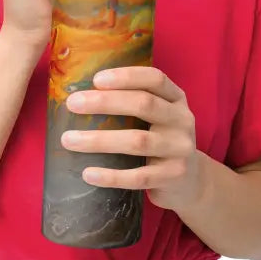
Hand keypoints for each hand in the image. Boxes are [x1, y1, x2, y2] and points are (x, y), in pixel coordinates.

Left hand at [60, 66, 204, 211]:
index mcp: (176, 99)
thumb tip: (80, 94)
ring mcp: (180, 149)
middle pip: (144, 105)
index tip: (96, 79)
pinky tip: (88, 173)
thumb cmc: (160, 141)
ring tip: (68, 140)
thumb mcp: (158, 116)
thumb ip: (132, 103)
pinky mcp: (173, 177)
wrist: (191, 182)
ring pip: (137, 141)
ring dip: (99, 140)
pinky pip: (138, 177)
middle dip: (105, 102)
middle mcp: (182, 120)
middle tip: (72, 104)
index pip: (155, 79)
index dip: (126, 77)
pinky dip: (111, 176)